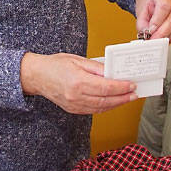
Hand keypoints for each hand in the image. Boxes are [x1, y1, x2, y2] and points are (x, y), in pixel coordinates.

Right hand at [20, 52, 136, 114]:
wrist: (37, 76)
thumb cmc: (54, 65)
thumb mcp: (77, 60)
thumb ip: (97, 67)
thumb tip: (113, 72)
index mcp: (78, 81)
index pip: (106, 87)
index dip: (121, 87)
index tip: (131, 84)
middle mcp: (76, 95)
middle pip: (106, 100)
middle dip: (123, 97)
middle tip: (134, 93)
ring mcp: (74, 105)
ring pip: (101, 108)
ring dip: (116, 104)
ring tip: (126, 98)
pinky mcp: (72, 109)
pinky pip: (93, 111)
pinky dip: (105, 107)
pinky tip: (112, 102)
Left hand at [135, 0, 170, 41]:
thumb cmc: (148, 1)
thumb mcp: (140, 10)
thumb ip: (142, 23)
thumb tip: (146, 35)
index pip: (164, 7)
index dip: (158, 21)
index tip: (150, 32)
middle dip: (162, 33)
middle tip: (153, 41)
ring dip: (168, 36)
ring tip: (158, 41)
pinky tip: (166, 39)